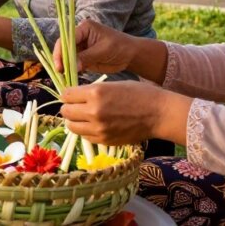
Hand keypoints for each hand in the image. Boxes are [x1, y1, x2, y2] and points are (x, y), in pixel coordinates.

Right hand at [54, 19, 134, 74]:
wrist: (130, 55)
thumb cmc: (119, 47)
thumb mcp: (103, 51)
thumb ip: (86, 57)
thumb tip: (72, 66)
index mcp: (84, 28)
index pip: (67, 39)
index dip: (60, 52)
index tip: (60, 65)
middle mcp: (79, 36)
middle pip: (63, 48)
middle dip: (60, 60)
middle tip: (60, 73)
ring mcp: (80, 48)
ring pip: (66, 57)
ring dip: (64, 67)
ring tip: (63, 77)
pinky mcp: (82, 58)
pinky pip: (73, 65)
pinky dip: (70, 71)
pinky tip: (69, 78)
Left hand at [60, 81, 175, 145]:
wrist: (159, 114)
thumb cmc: (139, 94)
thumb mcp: (113, 84)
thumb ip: (92, 91)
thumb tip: (74, 97)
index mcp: (96, 93)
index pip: (66, 95)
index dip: (68, 94)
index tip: (72, 95)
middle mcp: (93, 111)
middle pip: (66, 112)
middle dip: (68, 108)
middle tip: (76, 106)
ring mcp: (98, 128)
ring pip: (72, 126)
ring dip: (74, 121)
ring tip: (84, 116)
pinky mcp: (104, 140)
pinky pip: (85, 136)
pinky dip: (86, 130)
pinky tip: (95, 124)